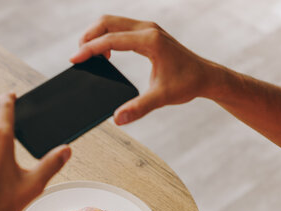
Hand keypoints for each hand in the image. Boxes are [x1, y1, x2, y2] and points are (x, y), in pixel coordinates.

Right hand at [70, 15, 215, 124]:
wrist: (205, 76)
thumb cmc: (187, 84)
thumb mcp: (162, 98)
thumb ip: (139, 108)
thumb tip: (118, 118)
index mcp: (150, 40)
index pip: (111, 39)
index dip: (89, 49)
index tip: (74, 59)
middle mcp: (147, 29)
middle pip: (107, 22)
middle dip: (88, 36)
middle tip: (78, 56)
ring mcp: (147, 29)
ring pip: (112, 22)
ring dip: (96, 35)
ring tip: (89, 56)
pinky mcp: (147, 33)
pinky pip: (120, 28)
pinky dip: (106, 37)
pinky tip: (106, 54)